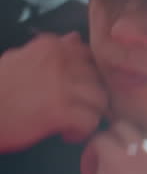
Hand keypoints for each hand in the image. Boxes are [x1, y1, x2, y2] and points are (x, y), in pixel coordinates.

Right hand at [0, 32, 107, 152]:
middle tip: (77, 109)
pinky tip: (66, 134)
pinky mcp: (60, 111)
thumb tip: (73, 39)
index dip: (86, 75)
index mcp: (50, 46)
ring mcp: (62, 86)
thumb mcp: (18, 59)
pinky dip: (82, 131)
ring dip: (89, 113)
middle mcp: (61, 61)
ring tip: (72, 123)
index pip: (88, 55)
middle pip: (97, 78)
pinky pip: (90, 120)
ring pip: (100, 99)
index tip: (77, 88)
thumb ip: (49, 50)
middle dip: (90, 96)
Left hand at [82, 121, 146, 173]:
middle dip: (122, 146)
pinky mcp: (118, 161)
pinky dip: (89, 156)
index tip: (128, 170)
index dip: (138, 154)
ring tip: (97, 170)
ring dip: (106, 146)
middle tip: (110, 168)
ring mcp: (142, 154)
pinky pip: (98, 140)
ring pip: (119, 128)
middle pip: (139, 131)